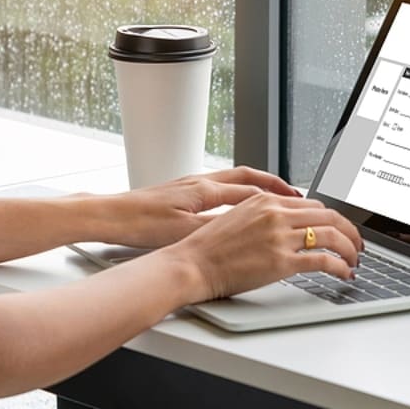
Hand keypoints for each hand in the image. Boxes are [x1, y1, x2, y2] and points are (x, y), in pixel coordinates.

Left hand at [99, 166, 299, 248]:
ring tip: (272, 196)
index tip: (298, 204)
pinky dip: (236, 192)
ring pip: (233, 179)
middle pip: (247, 177)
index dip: (278, 198)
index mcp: (205, 190)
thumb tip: (246, 228)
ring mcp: (190, 184)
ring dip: (256, 186)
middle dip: (273, 184)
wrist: (110, 215)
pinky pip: (219, 186)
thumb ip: (218, 228)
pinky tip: (235, 204)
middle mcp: (200, 181)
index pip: (252, 191)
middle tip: (294, 194)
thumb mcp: (184, 231)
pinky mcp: (180, 191)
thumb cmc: (141, 222)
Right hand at [163, 191, 363, 302]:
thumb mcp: (238, 219)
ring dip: (349, 249)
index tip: (339, 229)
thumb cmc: (208, 248)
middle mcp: (276, 213)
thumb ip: (264, 218)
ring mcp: (280, 236)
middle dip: (349, 231)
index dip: (332, 218)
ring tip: (354, 260)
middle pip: (328, 215)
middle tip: (356, 244)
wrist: (191, 264)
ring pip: (331, 235)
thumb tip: (287, 227)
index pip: (312, 204)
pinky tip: (344, 273)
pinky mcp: (281, 261)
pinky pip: (323, 260)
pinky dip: (340, 266)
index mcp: (265, 200)